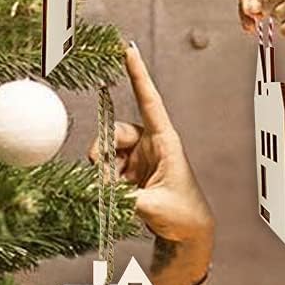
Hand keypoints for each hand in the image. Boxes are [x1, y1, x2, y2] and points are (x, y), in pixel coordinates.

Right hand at [88, 43, 214, 254]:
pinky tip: (116, 195)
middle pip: (115, 132)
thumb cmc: (182, 215)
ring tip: (117, 192)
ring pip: (107, 152)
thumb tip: (98, 189)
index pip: (149, 101)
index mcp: (166, 142)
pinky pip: (107, 169)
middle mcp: (151, 145)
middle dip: (102, 151)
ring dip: (104, 172)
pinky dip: (105, 182)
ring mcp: (139, 159)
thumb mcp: (153, 206)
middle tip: (100, 172)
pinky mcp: (130, 173)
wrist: (186, 235)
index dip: (138, 75)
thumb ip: (123, 197)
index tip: (128, 50)